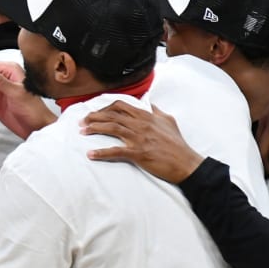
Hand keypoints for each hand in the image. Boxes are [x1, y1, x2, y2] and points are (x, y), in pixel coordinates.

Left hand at [81, 100, 201, 182]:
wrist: (186, 163)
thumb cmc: (178, 144)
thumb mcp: (169, 122)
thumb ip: (157, 112)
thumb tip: (150, 104)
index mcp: (146, 116)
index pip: (120, 106)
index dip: (105, 108)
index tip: (96, 113)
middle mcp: (141, 124)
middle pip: (112, 115)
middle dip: (94, 117)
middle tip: (82, 122)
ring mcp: (139, 138)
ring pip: (112, 128)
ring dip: (94, 129)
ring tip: (82, 132)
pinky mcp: (138, 153)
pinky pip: (116, 151)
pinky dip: (101, 152)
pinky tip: (91, 154)